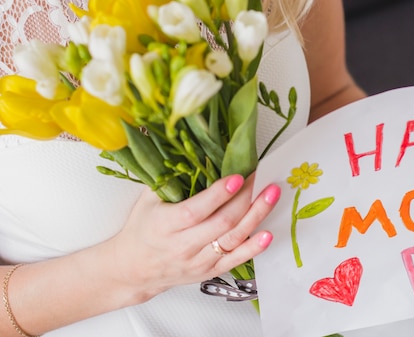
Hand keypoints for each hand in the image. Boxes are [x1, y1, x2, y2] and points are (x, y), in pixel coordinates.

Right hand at [109, 173, 279, 300]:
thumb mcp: (147, 200)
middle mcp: (183, 245)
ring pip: (233, 239)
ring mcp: (199, 260)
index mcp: (166, 225)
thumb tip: (192, 149)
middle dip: (245, 198)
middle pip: (222, 223)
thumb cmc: (143, 229)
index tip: (237, 177)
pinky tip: (268, 233)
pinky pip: (237, 260)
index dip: (218, 194)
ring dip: (256, 216)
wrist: (135, 269)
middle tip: (260, 178)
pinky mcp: (210, 270)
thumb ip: (169, 178)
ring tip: (272, 195)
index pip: (196, 210)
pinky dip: (254, 247)